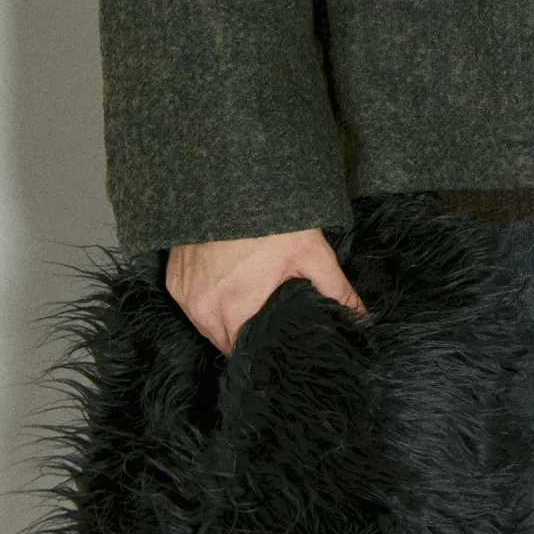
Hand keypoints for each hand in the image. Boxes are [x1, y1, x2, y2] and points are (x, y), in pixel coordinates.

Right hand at [165, 228, 366, 354]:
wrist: (230, 181)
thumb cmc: (273, 220)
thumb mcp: (310, 254)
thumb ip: (336, 290)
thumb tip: (360, 317)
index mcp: (234, 311)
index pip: (244, 352)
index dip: (261, 348)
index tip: (275, 338)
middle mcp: (202, 308)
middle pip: (224, 340)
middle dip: (245, 332)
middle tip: (266, 314)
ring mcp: (184, 293)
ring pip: (206, 323)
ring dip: (225, 316)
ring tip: (248, 298)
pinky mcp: (173, 277)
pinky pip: (191, 301)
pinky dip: (207, 297)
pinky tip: (226, 281)